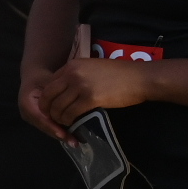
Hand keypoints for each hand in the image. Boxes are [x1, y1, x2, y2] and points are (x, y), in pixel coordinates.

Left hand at [34, 56, 148, 130]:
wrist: (141, 77)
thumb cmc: (120, 74)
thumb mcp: (93, 68)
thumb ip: (77, 75)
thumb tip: (65, 89)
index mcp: (72, 65)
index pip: (49, 83)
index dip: (47, 98)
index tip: (50, 107)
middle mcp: (73, 74)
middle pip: (48, 95)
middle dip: (47, 109)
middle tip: (52, 118)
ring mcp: (81, 85)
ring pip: (58, 106)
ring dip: (58, 117)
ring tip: (63, 122)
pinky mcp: (91, 98)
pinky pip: (71, 113)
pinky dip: (69, 120)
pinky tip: (72, 123)